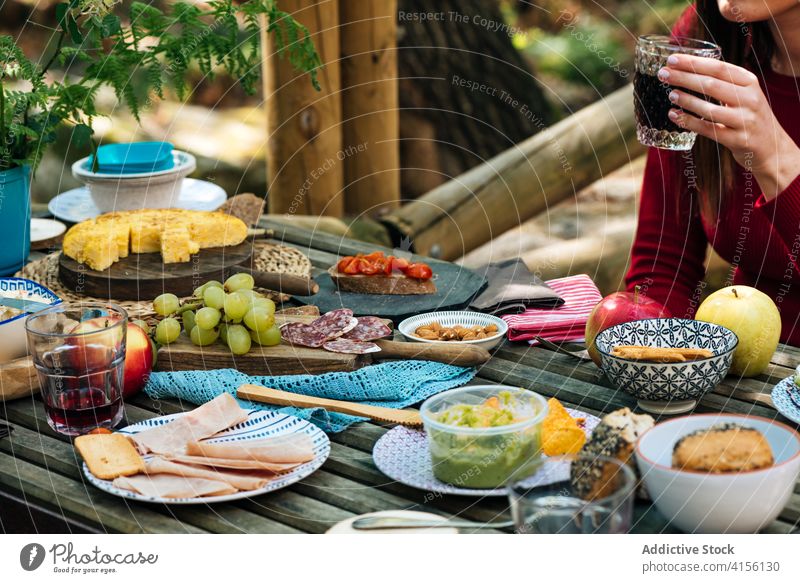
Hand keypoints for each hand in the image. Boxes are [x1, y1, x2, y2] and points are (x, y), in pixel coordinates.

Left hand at [658, 53, 799, 198]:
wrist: (771, 146)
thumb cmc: (748, 116)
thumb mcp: (743, 93)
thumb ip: (722, 82)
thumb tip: (686, 69)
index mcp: (749, 82)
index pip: (718, 67)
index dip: (693, 63)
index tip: (672, 59)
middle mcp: (749, 98)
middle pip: (712, 84)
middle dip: (684, 77)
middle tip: (663, 74)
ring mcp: (744, 120)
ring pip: (710, 108)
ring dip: (686, 100)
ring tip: (670, 94)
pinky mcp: (737, 140)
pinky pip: (708, 129)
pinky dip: (689, 122)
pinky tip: (674, 115)